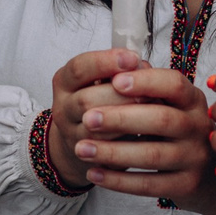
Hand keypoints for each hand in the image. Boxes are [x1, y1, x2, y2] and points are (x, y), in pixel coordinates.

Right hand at [43, 48, 145, 189]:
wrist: (79, 137)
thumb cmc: (99, 98)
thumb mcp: (101, 79)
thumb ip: (121, 70)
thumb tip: (144, 68)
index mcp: (64, 81)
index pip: (79, 68)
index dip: (106, 62)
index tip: (133, 58)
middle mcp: (62, 108)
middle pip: (86, 100)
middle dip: (121, 95)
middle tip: (149, 92)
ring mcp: (71, 135)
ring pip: (96, 129)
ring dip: (127, 120)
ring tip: (153, 111)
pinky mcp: (85, 156)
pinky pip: (107, 150)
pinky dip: (128, 140)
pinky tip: (147, 132)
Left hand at [79, 66, 215, 214]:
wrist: (206, 176)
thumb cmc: (176, 131)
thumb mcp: (169, 106)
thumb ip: (145, 89)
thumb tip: (111, 71)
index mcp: (192, 100)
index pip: (174, 84)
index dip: (145, 81)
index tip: (114, 81)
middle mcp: (198, 126)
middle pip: (162, 119)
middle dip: (121, 118)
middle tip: (87, 118)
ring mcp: (195, 158)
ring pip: (152, 155)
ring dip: (113, 152)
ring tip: (81, 149)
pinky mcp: (186, 185)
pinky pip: (149, 184)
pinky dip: (118, 180)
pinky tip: (94, 174)